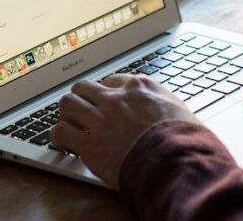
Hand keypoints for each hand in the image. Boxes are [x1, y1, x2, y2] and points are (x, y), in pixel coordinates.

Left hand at [51, 74, 197, 187]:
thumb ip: (163, 102)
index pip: (112, 80)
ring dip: (67, 113)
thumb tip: (164, 108)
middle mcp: (116, 98)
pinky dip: (59, 136)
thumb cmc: (184, 138)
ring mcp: (100, 120)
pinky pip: (61, 132)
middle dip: (82, 97)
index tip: (105, 99)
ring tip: (69, 121)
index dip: (107, 91)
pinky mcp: (89, 144)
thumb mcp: (178, 108)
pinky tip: (62, 141)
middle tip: (82, 108)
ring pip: (68, 104)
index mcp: (138, 87)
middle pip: (84, 87)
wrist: (176, 161)